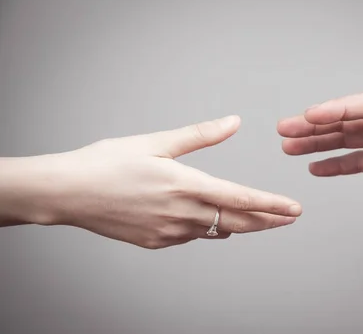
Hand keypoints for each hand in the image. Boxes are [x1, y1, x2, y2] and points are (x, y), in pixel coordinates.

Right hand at [23, 115, 301, 248]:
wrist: (67, 193)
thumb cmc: (107, 163)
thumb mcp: (155, 142)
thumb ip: (199, 135)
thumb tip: (233, 122)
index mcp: (185, 185)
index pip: (241, 199)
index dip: (272, 205)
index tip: (294, 209)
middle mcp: (182, 213)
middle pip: (237, 221)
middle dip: (267, 220)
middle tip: (289, 219)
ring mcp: (169, 232)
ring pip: (215, 230)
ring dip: (239, 224)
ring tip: (259, 220)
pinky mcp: (156, 242)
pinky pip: (192, 236)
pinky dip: (207, 228)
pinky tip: (212, 222)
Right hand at [277, 92, 362, 182]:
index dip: (338, 109)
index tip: (311, 113)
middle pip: (347, 121)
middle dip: (315, 124)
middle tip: (285, 128)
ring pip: (346, 140)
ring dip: (317, 143)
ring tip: (289, 147)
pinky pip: (358, 162)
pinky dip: (337, 165)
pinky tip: (316, 168)